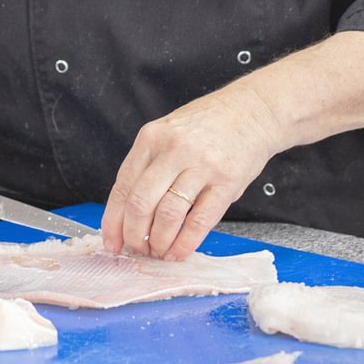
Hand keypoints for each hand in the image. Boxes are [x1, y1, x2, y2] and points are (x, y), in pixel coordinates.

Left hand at [100, 84, 280, 259]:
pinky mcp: (226, 182)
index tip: (112, 242)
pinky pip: (199, 221)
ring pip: (168, 215)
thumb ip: (149, 165)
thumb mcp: (169, 133)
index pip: (123, 187)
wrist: (251, 111)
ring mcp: (201, 166)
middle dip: (134, 236)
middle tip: (137, 250)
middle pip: (140, 203)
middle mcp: (173, 150)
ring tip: (159, 252)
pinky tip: (180, 252)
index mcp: (151, 138)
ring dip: (159, 242)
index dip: (113, 221)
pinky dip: (185, 243)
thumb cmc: (208, 125)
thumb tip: (129, 214)